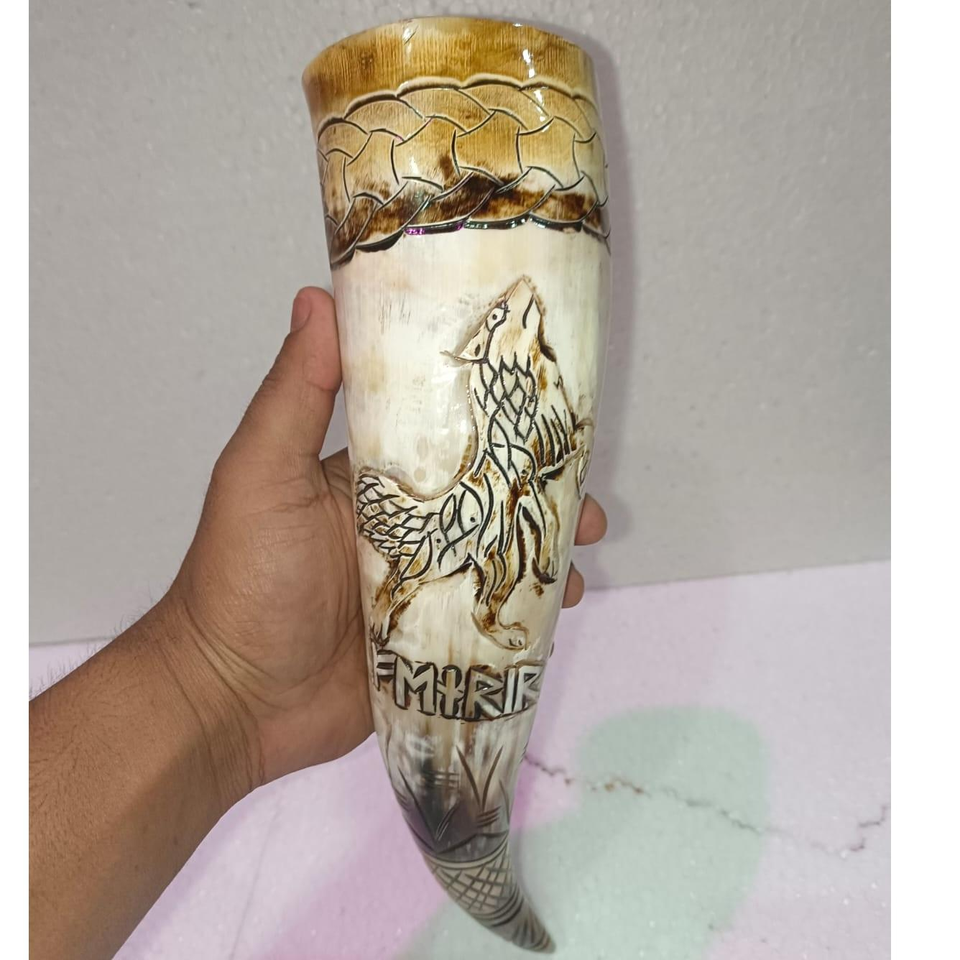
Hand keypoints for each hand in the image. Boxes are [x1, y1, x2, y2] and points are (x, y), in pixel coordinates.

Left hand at [163, 288, 607, 788]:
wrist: (233, 698)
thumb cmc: (242, 576)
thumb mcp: (263, 473)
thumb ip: (295, 394)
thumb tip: (316, 297)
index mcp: (373, 479)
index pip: (449, 437)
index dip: (503, 426)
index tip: (552, 414)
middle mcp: (406, 527)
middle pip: (490, 500)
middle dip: (543, 496)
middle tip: (588, 503)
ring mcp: (424, 587)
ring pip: (501, 558)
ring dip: (546, 552)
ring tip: (583, 557)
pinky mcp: (433, 643)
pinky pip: (493, 620)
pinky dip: (531, 612)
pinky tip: (561, 608)